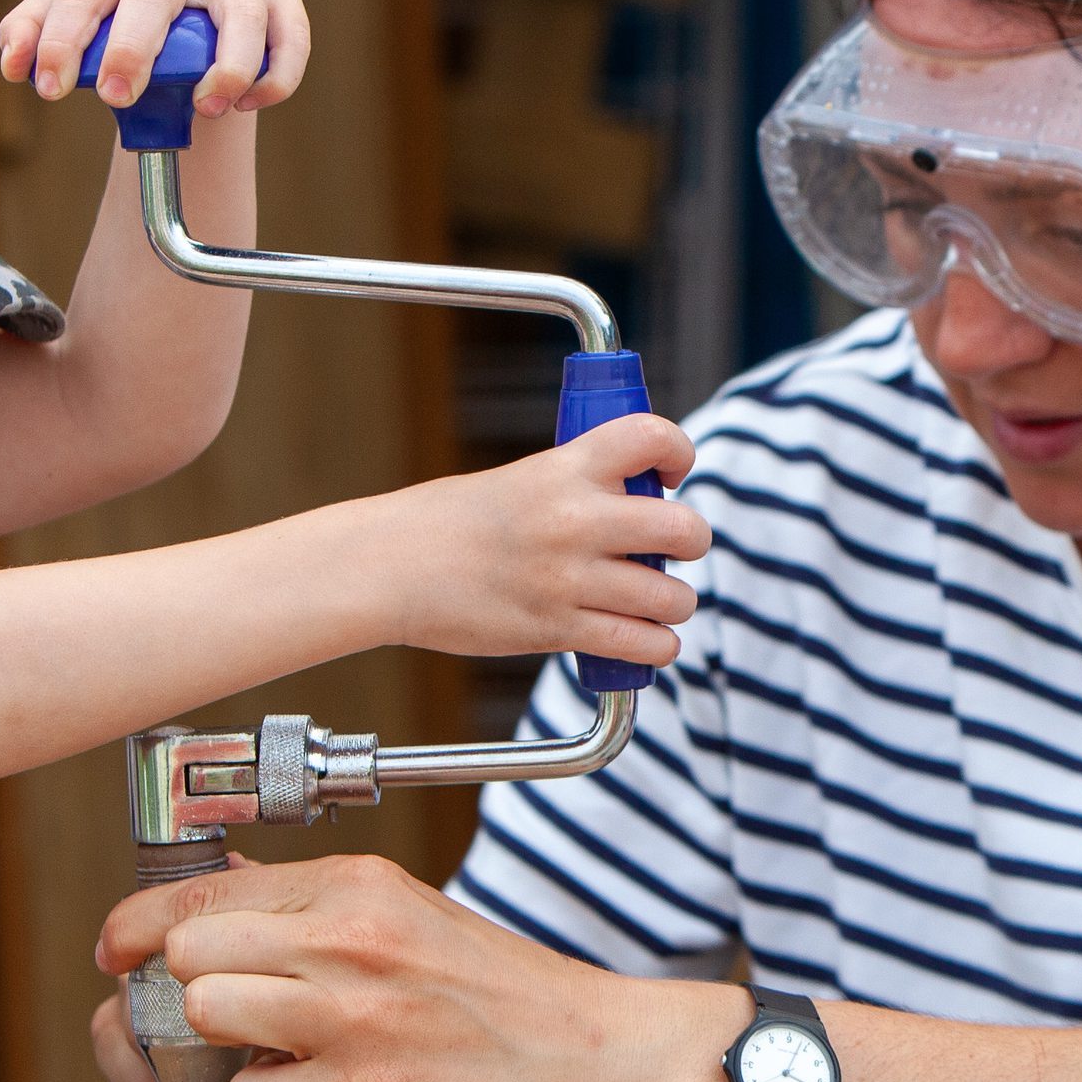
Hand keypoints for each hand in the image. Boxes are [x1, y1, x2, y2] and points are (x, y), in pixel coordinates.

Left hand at [0, 0, 308, 116]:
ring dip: (226, 66)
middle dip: (131, 47)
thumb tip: (15, 61)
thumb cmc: (131, 18)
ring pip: (238, 14)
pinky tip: (246, 104)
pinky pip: (287, 37)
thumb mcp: (84, 16)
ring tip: (207, 107)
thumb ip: (40, 29)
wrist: (200, 20)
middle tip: (113, 97)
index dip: (61, 36)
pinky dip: (272, 76)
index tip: (47, 87)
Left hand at [87, 854, 737, 1081]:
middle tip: (200, 1025)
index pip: (198, 891)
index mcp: (358, 885)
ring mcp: (356, 1017)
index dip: (136, 926)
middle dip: (175, 994)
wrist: (600, 1055)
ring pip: (204, 1016)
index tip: (118, 952)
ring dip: (214, 1051)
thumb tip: (212, 893)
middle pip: (185, 953)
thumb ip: (307, 904)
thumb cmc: (506, 992)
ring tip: (258, 1061)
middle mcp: (349, 937)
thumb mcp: (407, 912)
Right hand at [355, 414, 707, 668]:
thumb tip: (637, 506)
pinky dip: (657, 645)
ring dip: (674, 603)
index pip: (652, 436)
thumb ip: (577, 487)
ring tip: (658, 602)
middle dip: (692, 541)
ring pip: (670, 597)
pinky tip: (649, 638)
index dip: (677, 451)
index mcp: (565, 468)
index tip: (672, 472)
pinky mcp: (557, 628)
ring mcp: (568, 578)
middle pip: (684, 529)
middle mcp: (575, 519)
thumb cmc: (448, 523)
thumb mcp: (520, 481)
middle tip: (675, 548)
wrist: (389, 568)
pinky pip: (640, 643)